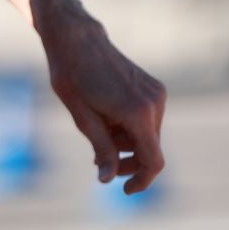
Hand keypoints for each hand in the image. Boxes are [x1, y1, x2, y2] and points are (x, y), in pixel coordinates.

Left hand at [43, 15, 166, 193]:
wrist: (77, 39)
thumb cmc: (73, 76)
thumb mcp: (82, 118)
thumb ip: (101, 149)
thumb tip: (107, 180)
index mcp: (138, 113)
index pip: (153, 160)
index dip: (142, 180)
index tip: (125, 190)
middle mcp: (154, 103)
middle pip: (150, 149)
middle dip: (127, 161)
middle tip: (99, 162)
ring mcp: (156, 93)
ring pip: (148, 136)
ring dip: (126, 144)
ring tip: (98, 135)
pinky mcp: (152, 88)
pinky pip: (147, 120)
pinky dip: (129, 128)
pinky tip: (107, 121)